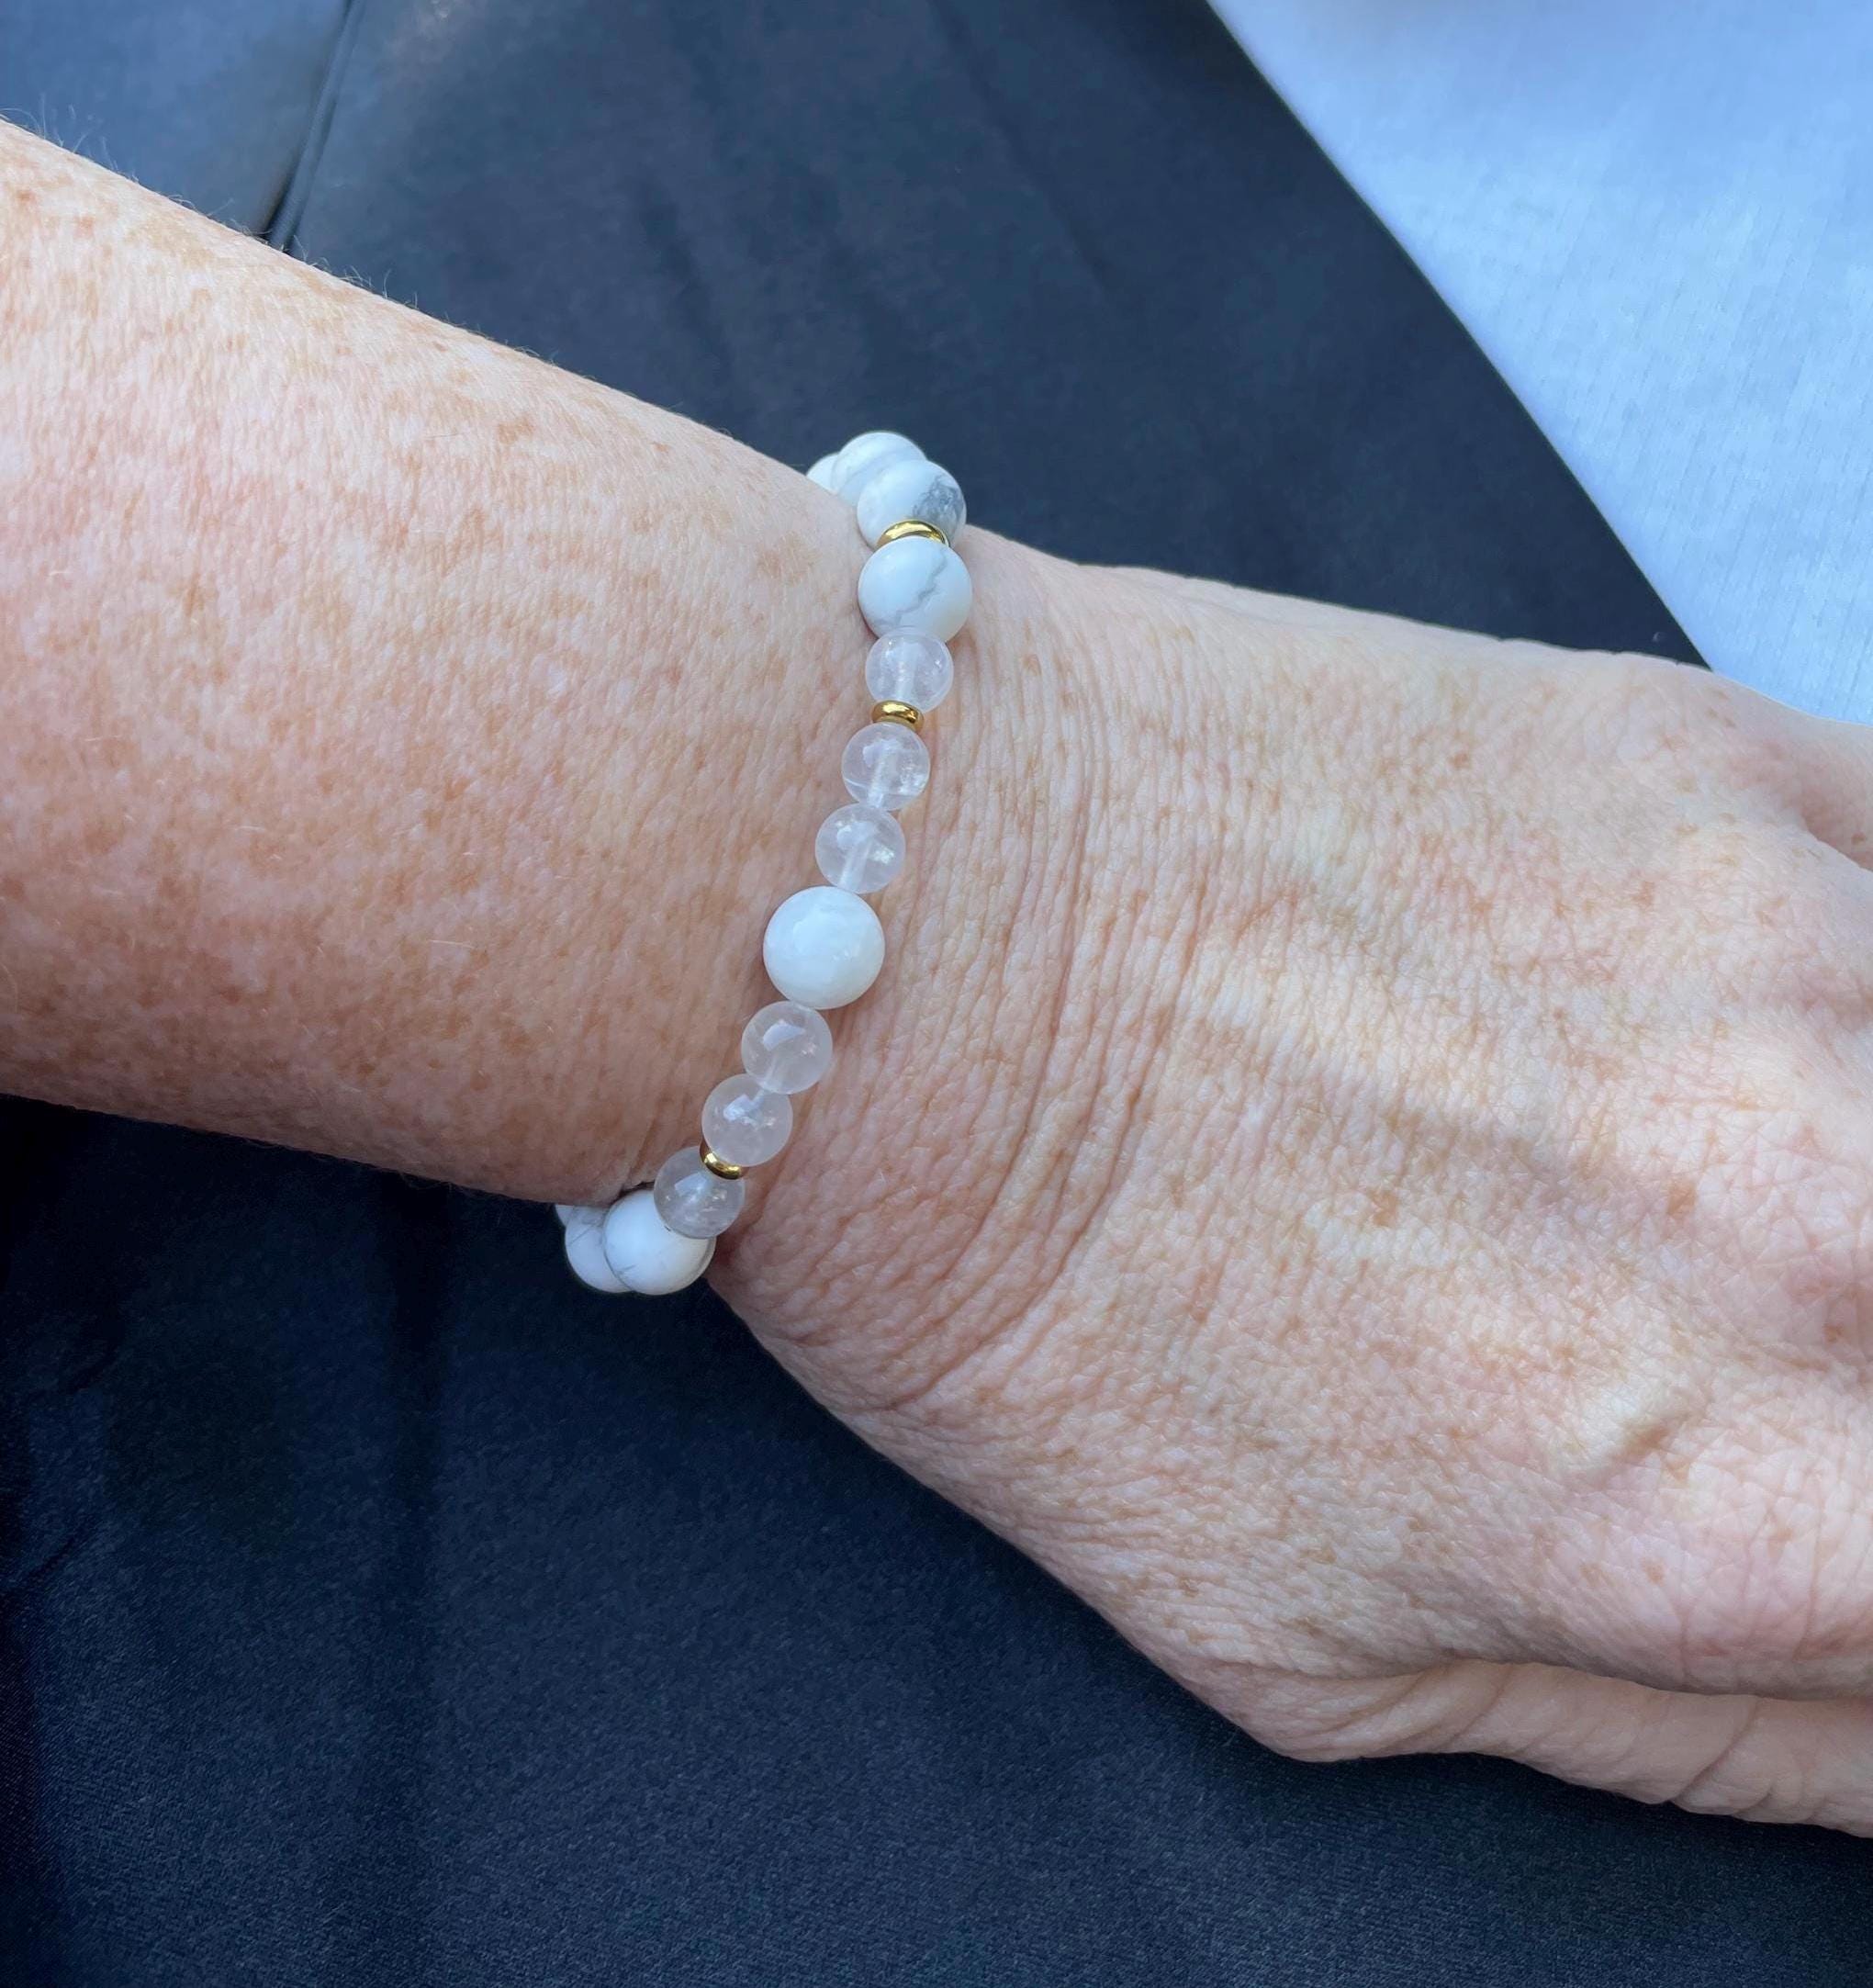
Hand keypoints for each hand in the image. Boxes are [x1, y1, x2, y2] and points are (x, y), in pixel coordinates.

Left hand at [720, 537, 1872, 1832]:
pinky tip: (1742, 1002)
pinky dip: (1862, 972)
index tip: (1825, 1485)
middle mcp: (1822, 1251)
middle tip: (1747, 1303)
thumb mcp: (1307, 1646)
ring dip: (1853, 1156)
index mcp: (1722, 1521)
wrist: (882, 930)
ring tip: (1692, 1166)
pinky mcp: (1724, 760)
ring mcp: (1799, 969)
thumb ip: (1679, 1716)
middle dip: (1870, 1358)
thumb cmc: (1024, 1292)